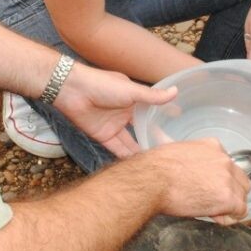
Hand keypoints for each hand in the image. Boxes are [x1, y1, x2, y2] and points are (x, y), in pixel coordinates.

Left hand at [53, 62, 175, 157]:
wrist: (72, 90)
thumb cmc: (102, 85)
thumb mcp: (132, 90)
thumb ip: (152, 96)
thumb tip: (176, 91)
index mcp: (133, 99)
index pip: (152, 111)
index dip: (163, 117)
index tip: (178, 125)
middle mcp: (125, 114)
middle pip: (142, 130)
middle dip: (153, 139)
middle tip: (170, 152)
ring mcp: (114, 126)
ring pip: (131, 142)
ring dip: (141, 151)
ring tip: (157, 164)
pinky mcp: (103, 136)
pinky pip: (117, 149)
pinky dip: (126, 157)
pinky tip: (138, 166)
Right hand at [137, 138, 250, 223]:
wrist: (152, 180)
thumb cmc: (155, 169)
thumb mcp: (178, 153)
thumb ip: (193, 161)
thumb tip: (191, 174)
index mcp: (213, 146)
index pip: (227, 165)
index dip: (219, 180)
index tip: (208, 188)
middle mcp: (224, 159)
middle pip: (240, 179)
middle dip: (230, 191)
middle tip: (212, 201)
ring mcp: (228, 178)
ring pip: (242, 195)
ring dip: (230, 204)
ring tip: (212, 211)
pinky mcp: (228, 197)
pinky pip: (240, 211)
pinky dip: (230, 217)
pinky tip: (216, 218)